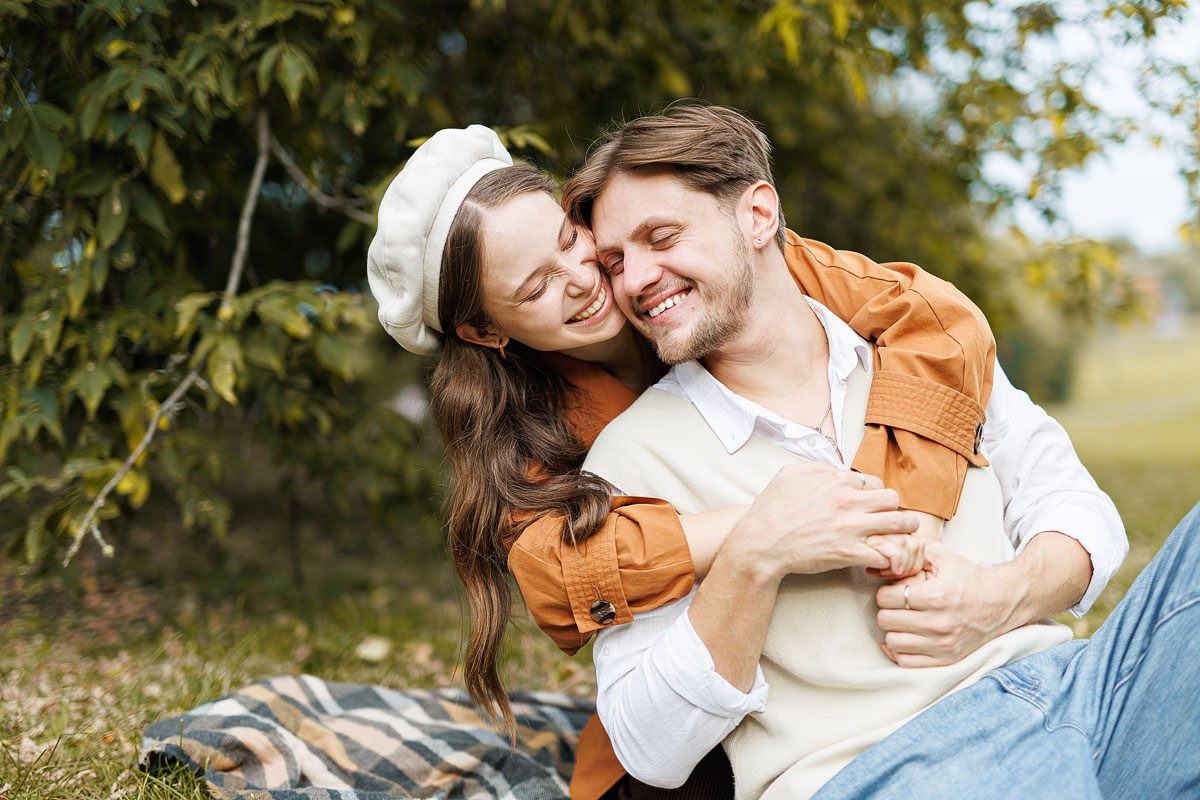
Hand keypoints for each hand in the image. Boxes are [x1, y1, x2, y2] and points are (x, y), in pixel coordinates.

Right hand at [725, 463, 919, 579]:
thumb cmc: (771, 509)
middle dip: (895, 509)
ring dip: (903, 531)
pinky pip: (885, 553)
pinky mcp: (848, 552)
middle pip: (893, 499)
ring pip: (899, 523)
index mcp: (835, 480)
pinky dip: (888, 557)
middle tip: (892, 520)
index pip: (874, 482)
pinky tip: (882, 560)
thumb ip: (817, 467)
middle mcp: (847, 500)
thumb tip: (833, 469)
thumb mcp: (790, 474)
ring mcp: (850, 526)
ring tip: (901, 539)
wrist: (759, 542)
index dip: (875, 494)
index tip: (872, 506)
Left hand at [874, 541, 1017, 667]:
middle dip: (886, 610)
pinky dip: (899, 651)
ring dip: (893, 630)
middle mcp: (939, 623)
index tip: (892, 591)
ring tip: (901, 621)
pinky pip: (907, 662)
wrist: (1003, 601)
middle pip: (886, 620)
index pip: (887, 598)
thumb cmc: (970, 577)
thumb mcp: (943, 556)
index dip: (884, 592)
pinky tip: (904, 638)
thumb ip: (913, 551)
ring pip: (893, 642)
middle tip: (895, 606)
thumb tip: (885, 558)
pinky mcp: (947, 659)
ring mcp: (943, 644)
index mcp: (936, 596)